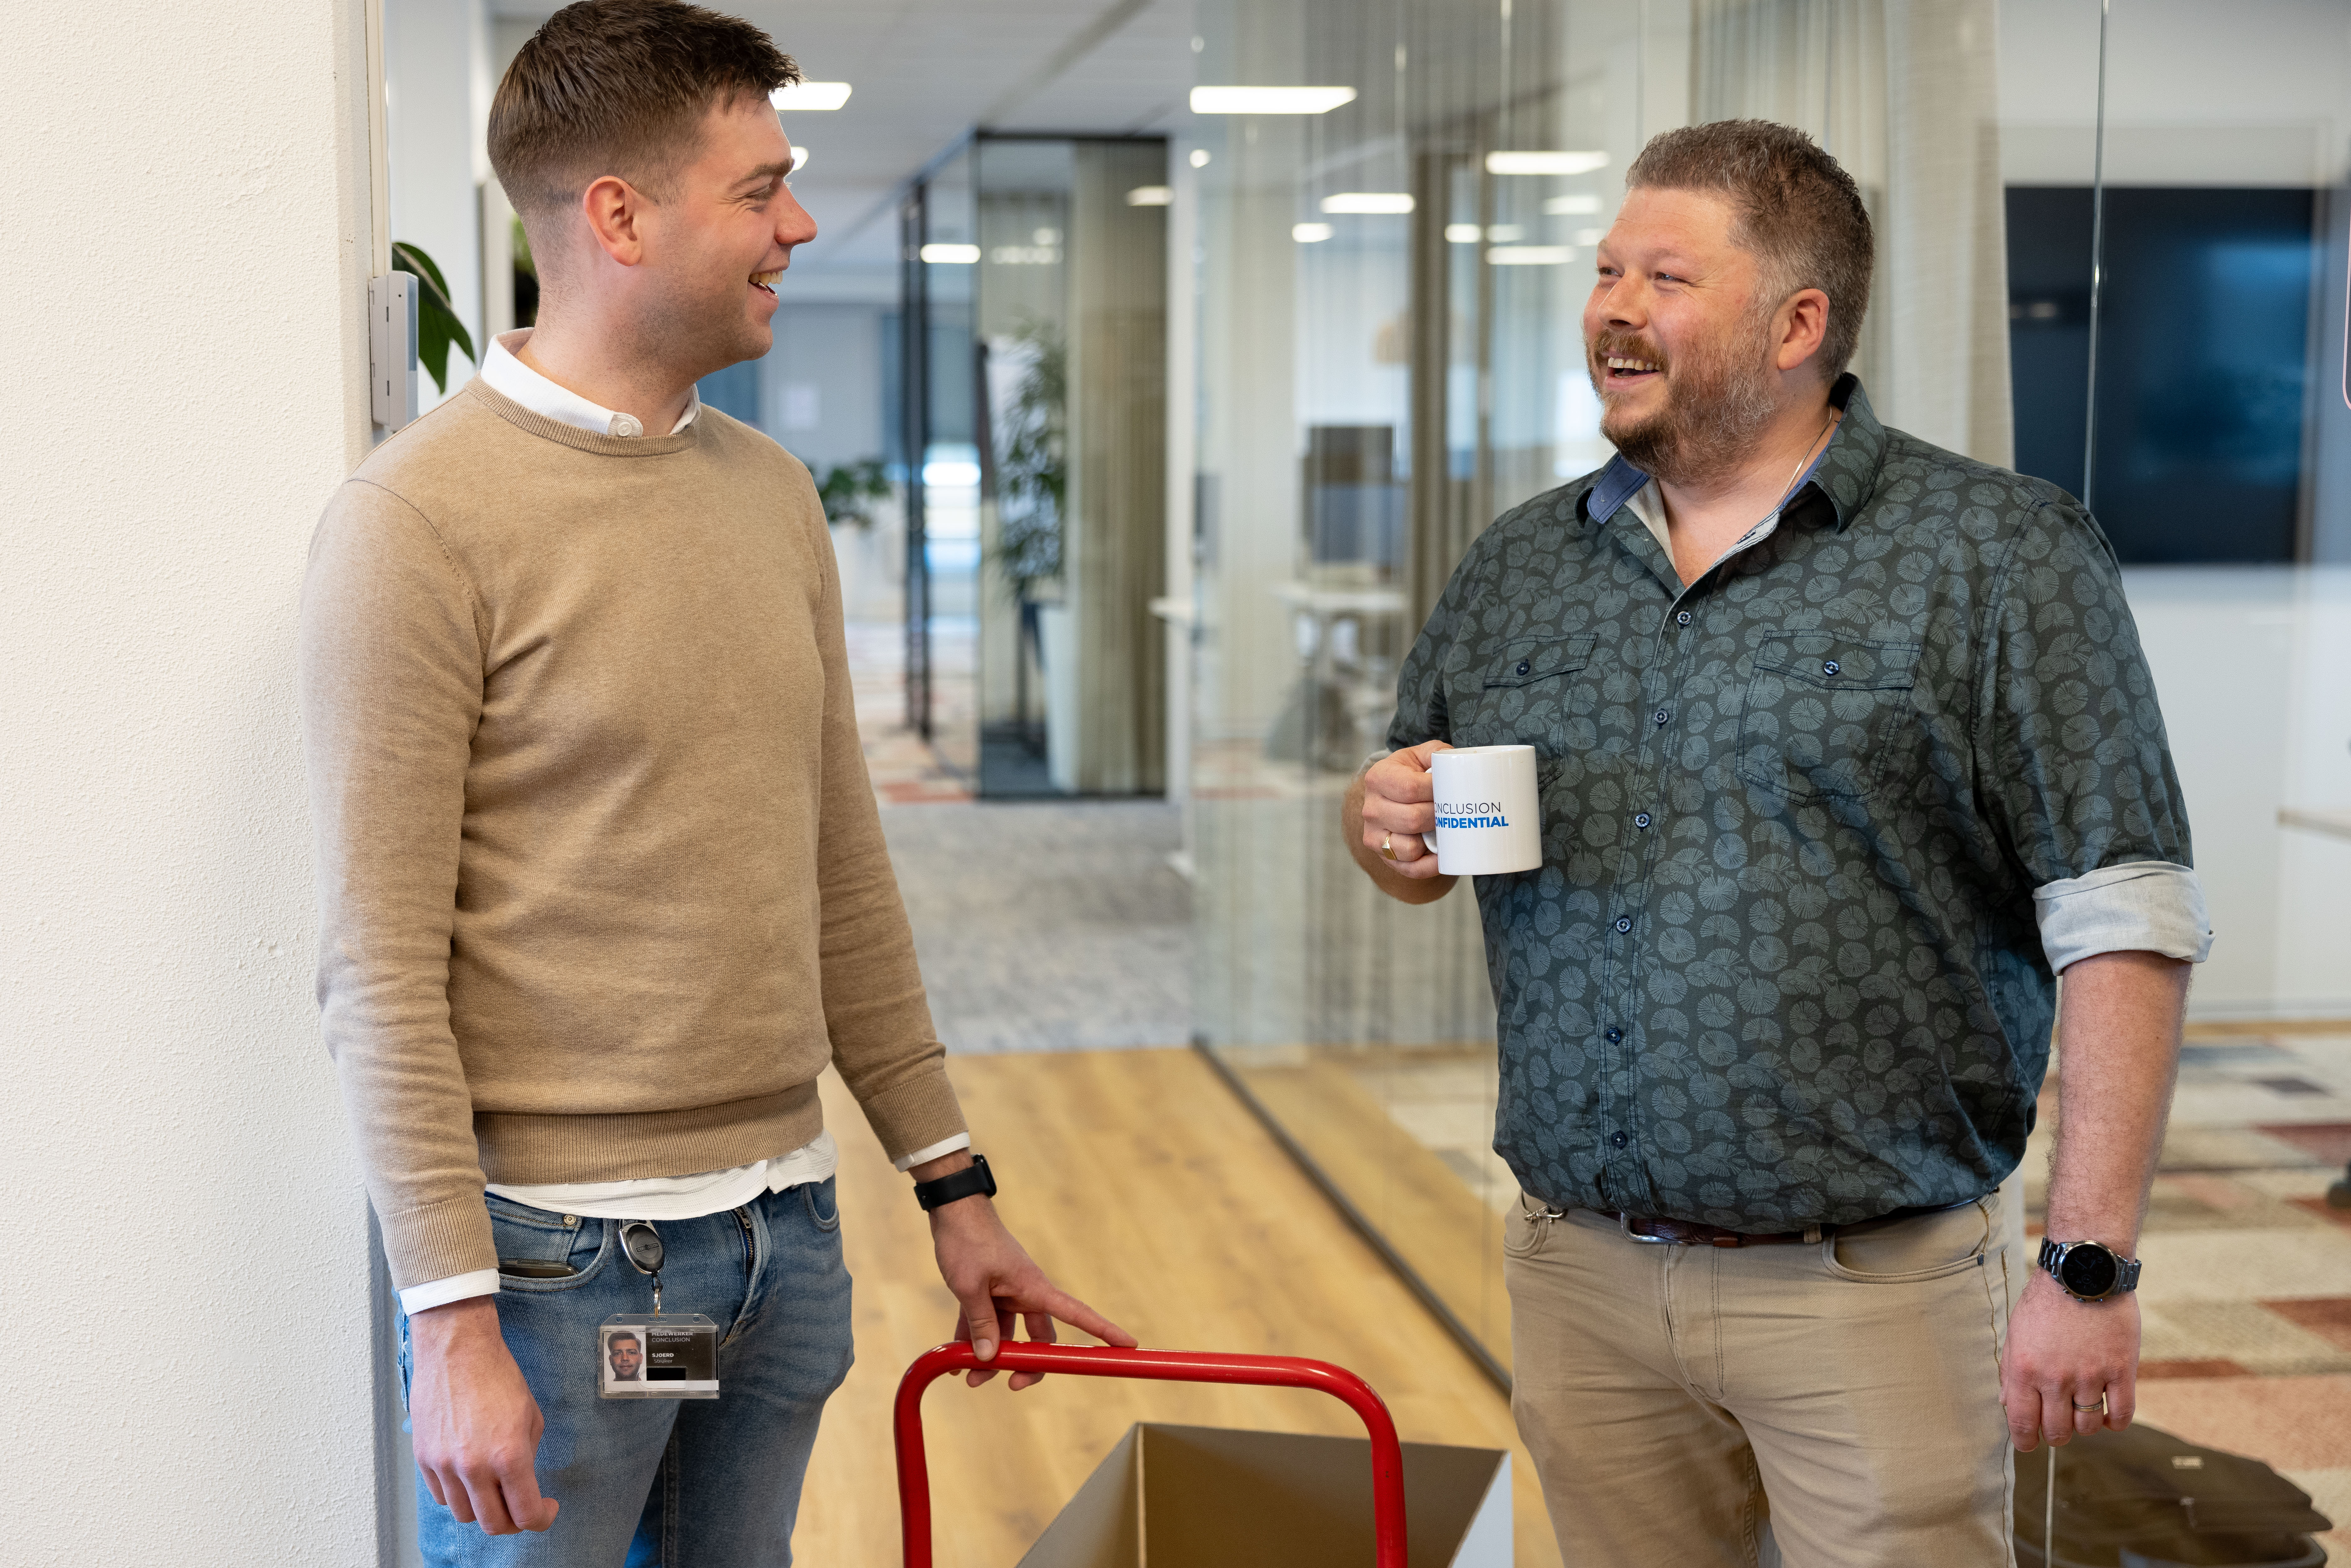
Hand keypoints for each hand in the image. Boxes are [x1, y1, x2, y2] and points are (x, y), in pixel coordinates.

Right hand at [407, 1296, 559, 1533]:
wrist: (456, 1349)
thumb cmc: (497, 1375)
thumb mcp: (530, 1415)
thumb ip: (528, 1455)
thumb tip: (523, 1482)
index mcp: (509, 1455)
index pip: (526, 1513)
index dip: (542, 1518)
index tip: (547, 1508)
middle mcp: (474, 1467)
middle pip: (494, 1524)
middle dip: (514, 1521)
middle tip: (522, 1506)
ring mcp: (444, 1465)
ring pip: (465, 1515)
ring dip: (484, 1509)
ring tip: (495, 1489)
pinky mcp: (424, 1459)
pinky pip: (442, 1496)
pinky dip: (459, 1495)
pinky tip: (471, 1476)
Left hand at [922, 1172, 1135, 1389]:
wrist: (953, 1210)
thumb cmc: (968, 1242)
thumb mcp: (971, 1286)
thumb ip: (981, 1323)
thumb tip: (988, 1358)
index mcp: (1035, 1288)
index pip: (1078, 1314)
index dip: (1104, 1330)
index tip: (1129, 1346)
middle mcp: (1025, 1293)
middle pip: (1040, 1338)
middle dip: (1028, 1364)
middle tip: (1011, 1384)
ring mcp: (1006, 1293)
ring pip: (1007, 1335)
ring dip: (991, 1358)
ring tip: (969, 1378)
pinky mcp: (987, 1292)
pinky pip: (984, 1323)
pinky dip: (972, 1341)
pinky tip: (955, 1358)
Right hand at [1358, 740, 1453, 879]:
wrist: (1392, 796)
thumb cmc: (1412, 774)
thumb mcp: (1422, 755)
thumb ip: (1437, 753)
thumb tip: (1455, 764)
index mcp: (1378, 778)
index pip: (1410, 788)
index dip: (1437, 791)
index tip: (1453, 789)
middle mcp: (1371, 809)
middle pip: (1412, 819)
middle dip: (1439, 816)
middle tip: (1453, 810)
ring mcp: (1374, 836)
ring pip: (1409, 847)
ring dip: (1433, 840)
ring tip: (1444, 828)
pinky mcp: (1384, 857)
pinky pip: (1411, 869)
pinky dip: (1431, 865)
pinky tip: (1442, 854)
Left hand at [2001, 1271, 2139, 1450]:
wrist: (2082, 1273)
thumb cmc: (2045, 1303)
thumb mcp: (2016, 1334)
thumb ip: (2010, 1372)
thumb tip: (2007, 1406)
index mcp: (2024, 1369)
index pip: (2021, 1423)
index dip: (2025, 1442)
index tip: (2028, 1445)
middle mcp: (2055, 1377)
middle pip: (2057, 1431)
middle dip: (2055, 1435)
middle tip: (2057, 1427)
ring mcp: (2090, 1375)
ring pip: (2088, 1427)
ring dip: (2084, 1427)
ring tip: (2081, 1413)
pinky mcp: (2121, 1370)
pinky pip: (2122, 1415)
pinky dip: (2115, 1422)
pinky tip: (2108, 1415)